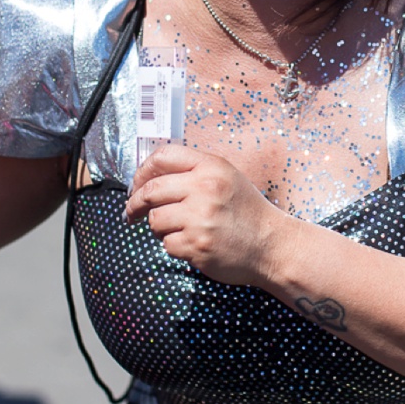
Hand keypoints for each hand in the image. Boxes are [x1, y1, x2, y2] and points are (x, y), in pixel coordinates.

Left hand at [125, 144, 287, 286]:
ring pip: (155, 220)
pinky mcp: (197, 245)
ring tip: (177, 230)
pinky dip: (173, 246)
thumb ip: (194, 172)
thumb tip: (149, 178)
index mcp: (211, 167)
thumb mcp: (227, 178)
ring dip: (159, 228)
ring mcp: (200, 218)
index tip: (136, 185)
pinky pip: (166, 244)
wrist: (272, 246)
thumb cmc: (246, 212)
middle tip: (132, 212)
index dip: (142, 171)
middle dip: (136, 203)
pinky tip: (191, 244)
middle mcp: (205, 189)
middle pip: (151, 190)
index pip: (163, 157)